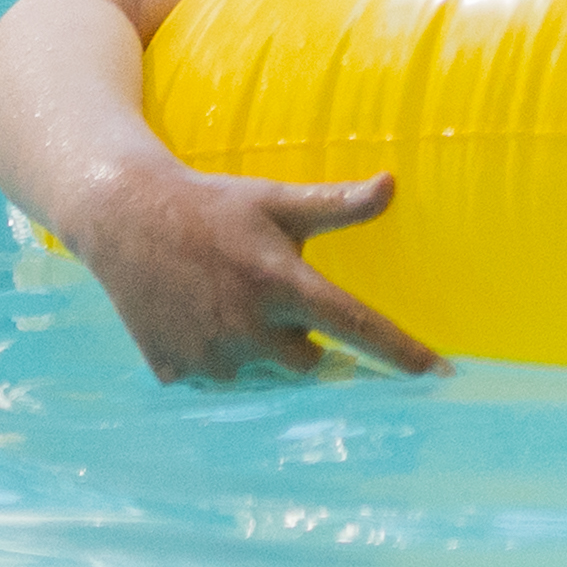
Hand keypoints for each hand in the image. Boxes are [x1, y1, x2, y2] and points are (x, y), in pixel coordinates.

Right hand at [72, 153, 435, 381]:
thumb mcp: (277, 200)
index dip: (401, 352)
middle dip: (301, 338)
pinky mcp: (175, 374)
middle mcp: (247, 329)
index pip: (356, 326)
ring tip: (227, 302)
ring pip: (264, 376)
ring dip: (260, 351)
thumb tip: (393, 185)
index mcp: (280, 284)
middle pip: (310, 363)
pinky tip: (199, 318)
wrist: (125, 218)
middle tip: (269, 296)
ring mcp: (209, 358)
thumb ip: (337, 204)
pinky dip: (219, 358)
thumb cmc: (214, 206)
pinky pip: (220, 382)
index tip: (442, 375)